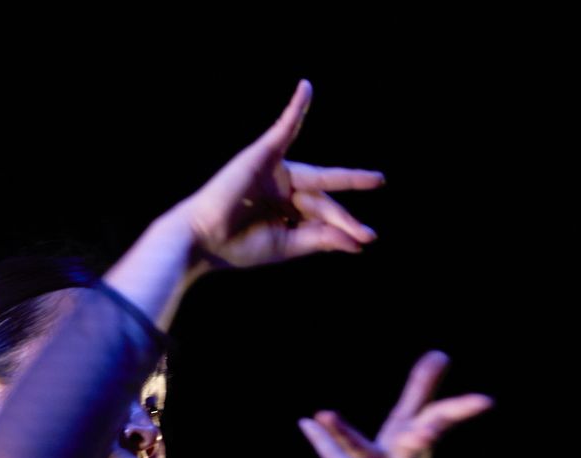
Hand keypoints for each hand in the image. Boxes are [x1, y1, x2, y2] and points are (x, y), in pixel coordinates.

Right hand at [174, 79, 383, 273]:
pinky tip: (306, 88)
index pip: (321, 215)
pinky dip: (296, 107)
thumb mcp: (286, 245)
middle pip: (322, 199)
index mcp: (284, 211)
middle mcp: (281, 188)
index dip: (343, 229)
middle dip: (343, 217)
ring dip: (347, 179)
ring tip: (376, 181)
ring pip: (318, 178)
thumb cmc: (238, 246)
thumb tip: (359, 240)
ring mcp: (274, 170)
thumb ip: (320, 238)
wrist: (205, 239)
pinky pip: (284, 126)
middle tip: (368, 235)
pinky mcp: (263, 153)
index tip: (366, 242)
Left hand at [297, 351, 493, 457]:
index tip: (488, 402)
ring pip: (364, 455)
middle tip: (428, 432)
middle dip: (425, 434)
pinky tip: (310, 421)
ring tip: (326, 414)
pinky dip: (323, 441)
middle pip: (416, 442)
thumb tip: (440, 353)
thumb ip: (420, 391)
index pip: (442, 420)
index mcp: (417, 441)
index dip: (464, 409)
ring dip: (346, 436)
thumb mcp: (409, 427)